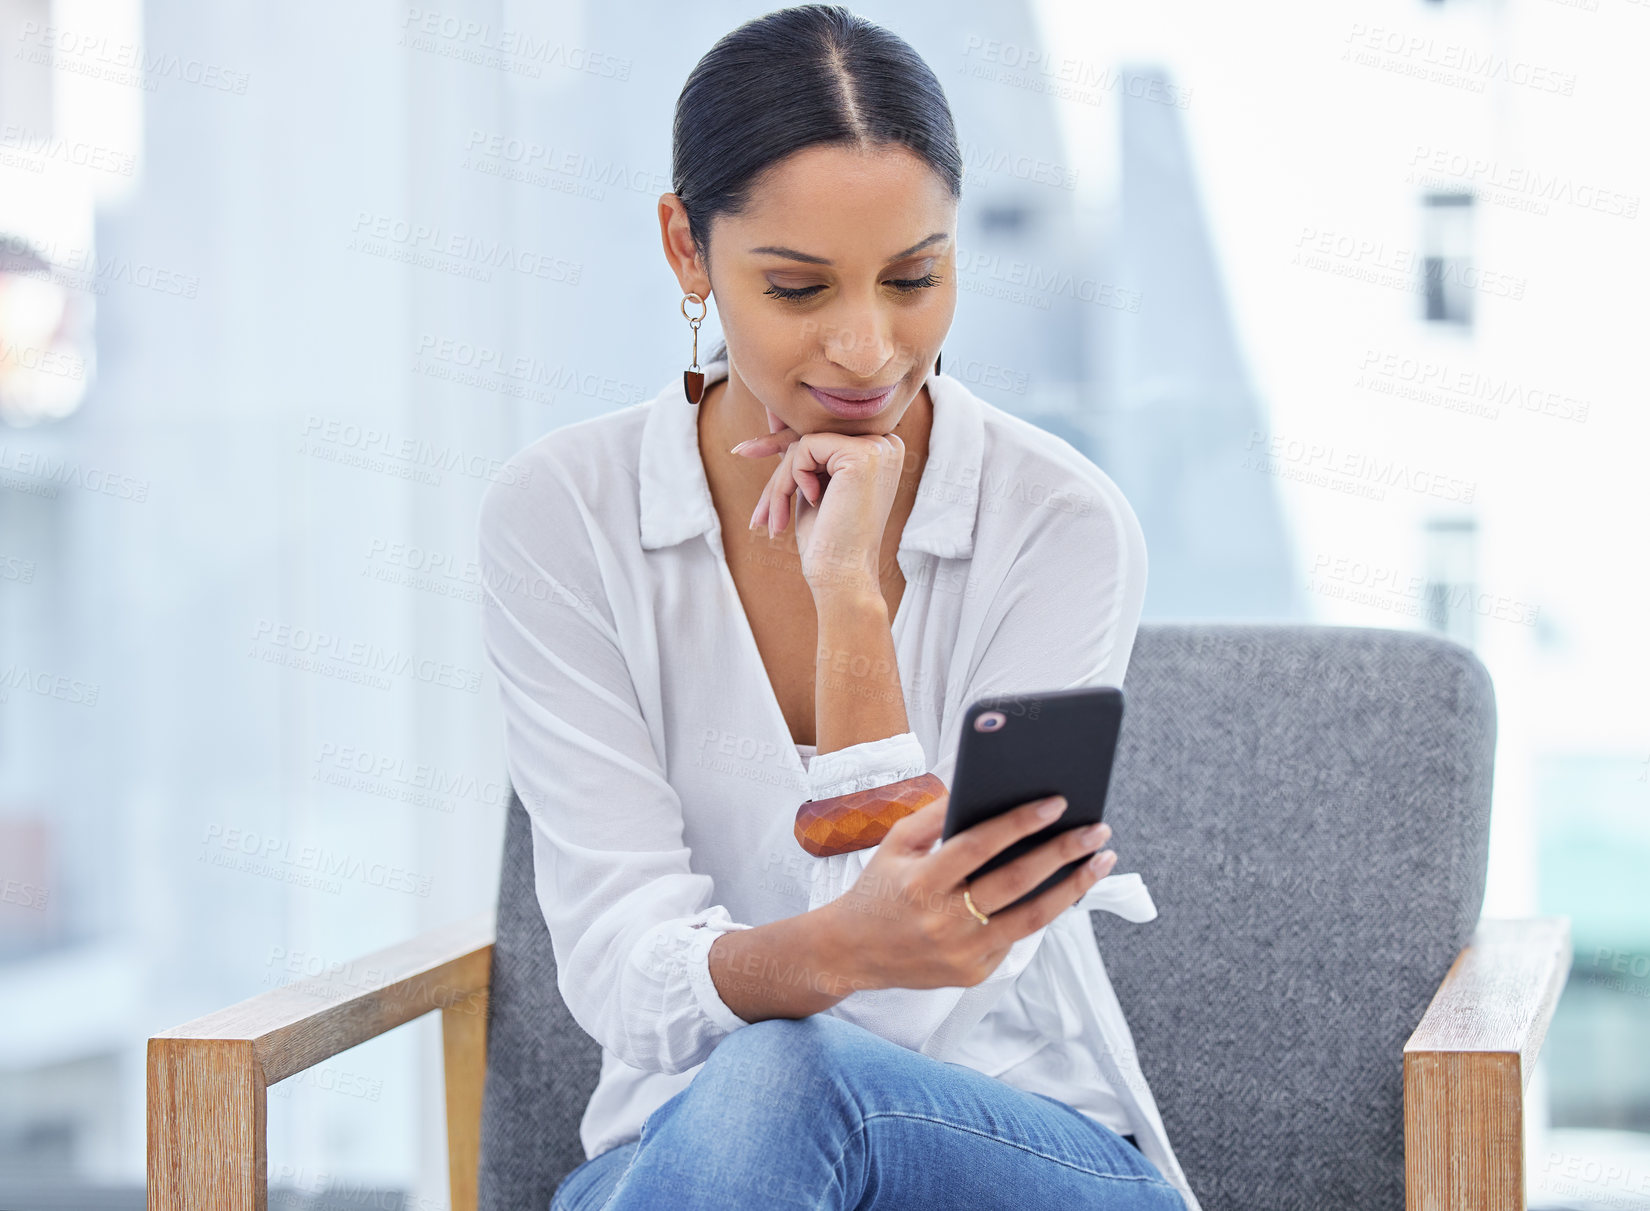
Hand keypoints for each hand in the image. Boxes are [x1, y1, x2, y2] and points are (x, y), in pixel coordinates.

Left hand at [734, 408, 904, 600]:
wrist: (842, 575)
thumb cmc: (827, 539)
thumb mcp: (812, 484)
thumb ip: (803, 449)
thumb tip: (774, 410)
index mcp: (881, 449)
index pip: (822, 434)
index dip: (783, 446)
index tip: (744, 450)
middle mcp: (887, 444)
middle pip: (811, 437)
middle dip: (777, 471)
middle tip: (756, 510)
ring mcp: (878, 447)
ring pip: (803, 443)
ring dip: (780, 484)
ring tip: (774, 519)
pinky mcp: (862, 454)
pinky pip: (804, 448)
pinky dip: (792, 479)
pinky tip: (809, 504)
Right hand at [818, 790, 1116, 991]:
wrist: (852, 952)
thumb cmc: (880, 888)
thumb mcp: (896, 844)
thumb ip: (936, 816)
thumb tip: (981, 786)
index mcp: (921, 882)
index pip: (978, 846)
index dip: (1019, 823)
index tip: (1056, 802)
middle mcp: (943, 922)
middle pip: (1015, 883)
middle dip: (1062, 853)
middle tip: (1097, 829)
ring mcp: (962, 953)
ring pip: (1031, 918)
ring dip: (1073, 887)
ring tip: (1101, 860)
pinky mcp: (974, 974)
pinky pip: (1016, 937)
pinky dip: (1044, 910)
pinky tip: (1068, 887)